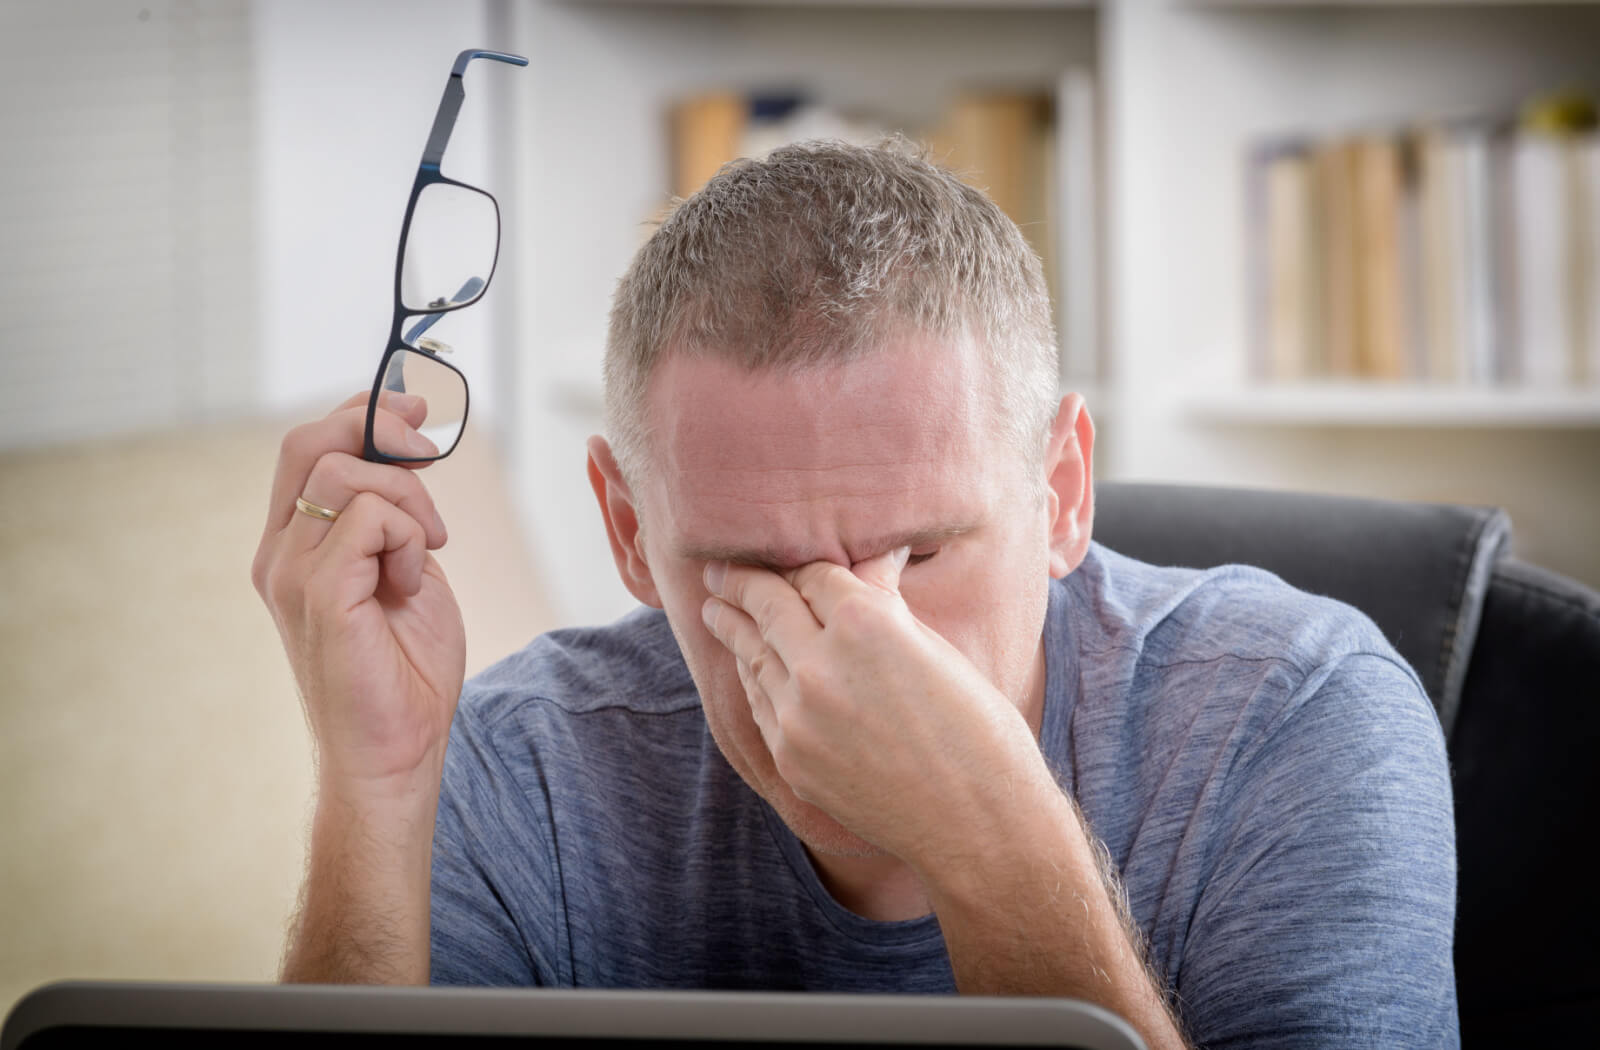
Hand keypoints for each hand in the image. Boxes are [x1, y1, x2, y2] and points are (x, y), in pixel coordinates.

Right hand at [252, 390, 465, 794]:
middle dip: (385, 429)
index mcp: (294, 544)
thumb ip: (395, 516)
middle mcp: (280, 552)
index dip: (363, 412)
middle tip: (433, 455)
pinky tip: (413, 582)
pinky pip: (371, 518)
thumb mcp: (407, 568)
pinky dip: (410, 537)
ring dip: (411, 499)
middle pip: (314, 441)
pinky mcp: (319, 594)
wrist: (397, 754)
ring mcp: (292, 573)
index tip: (420, 412)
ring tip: (427, 553)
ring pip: (349, 473)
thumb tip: (409, 447)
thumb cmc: (406, 671)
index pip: (307, 445)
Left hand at [700, 549, 1041, 866]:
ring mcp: (798, 716)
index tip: (787, 558)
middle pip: (767, 605)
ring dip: (731, 627)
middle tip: (717, 570)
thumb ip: (887, 608)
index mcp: (866, 623)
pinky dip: (752, 676)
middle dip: (740, 582)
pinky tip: (745, 665)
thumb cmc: (978, 731)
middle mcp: (820, 664)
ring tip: (713, 608)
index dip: (803, 565)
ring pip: (752, 655)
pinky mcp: (790, 759)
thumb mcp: (937, 651)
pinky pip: (762, 703)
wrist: (975, 825)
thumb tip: (869, 567)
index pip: (813, 575)